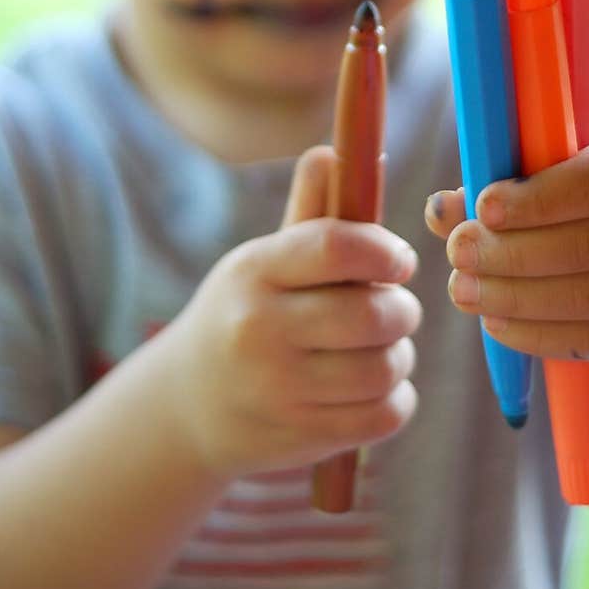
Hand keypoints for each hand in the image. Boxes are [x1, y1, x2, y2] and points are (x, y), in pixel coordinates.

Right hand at [168, 146, 420, 476]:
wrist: (187, 406)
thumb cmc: (245, 313)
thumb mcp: (263, 260)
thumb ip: (310, 209)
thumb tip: (337, 151)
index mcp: (255, 271)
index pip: (335, 247)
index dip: (384, 250)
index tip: (398, 260)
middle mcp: (260, 329)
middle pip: (372, 314)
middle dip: (400, 308)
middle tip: (393, 307)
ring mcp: (277, 390)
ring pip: (385, 367)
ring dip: (400, 355)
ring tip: (384, 348)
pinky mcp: (299, 437)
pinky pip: (384, 415)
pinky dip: (395, 400)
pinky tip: (375, 388)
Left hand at [425, 130, 588, 360]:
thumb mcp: (577, 162)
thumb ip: (511, 177)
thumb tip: (439, 209)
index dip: (539, 199)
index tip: (483, 207)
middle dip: (512, 253)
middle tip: (457, 252)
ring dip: (514, 299)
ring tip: (462, 289)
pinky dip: (537, 335)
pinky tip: (495, 323)